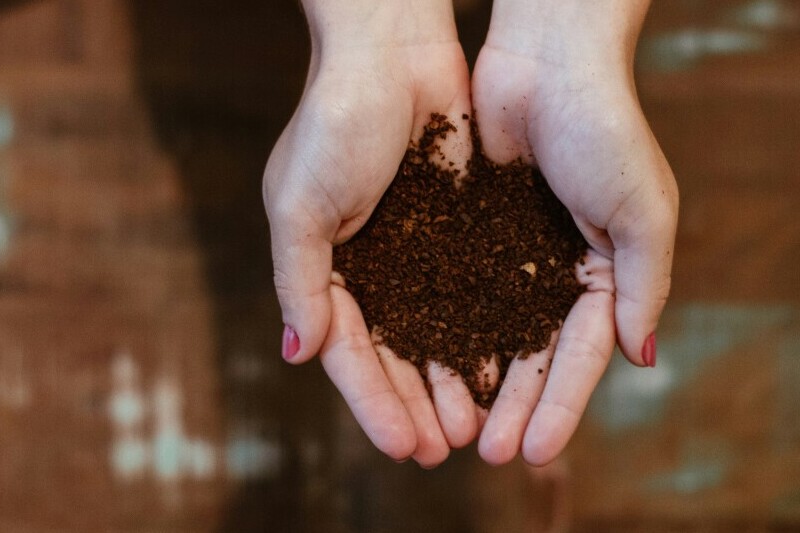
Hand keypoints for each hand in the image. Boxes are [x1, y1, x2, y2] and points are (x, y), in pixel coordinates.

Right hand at [263, 0, 479, 466]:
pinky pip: (471, 293)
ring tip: (477, 425)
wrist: (394, 53)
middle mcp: (371, 268)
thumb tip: (298, 353)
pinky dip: (482, 331)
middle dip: (417, 404)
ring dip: (452, 380)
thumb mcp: (299, 204)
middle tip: (445, 449)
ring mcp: (416, 253)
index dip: (374, 402)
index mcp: (325, 267)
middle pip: (395, 354)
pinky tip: (501, 367)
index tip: (402, 446)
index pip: (349, 351)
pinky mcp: (458, 231)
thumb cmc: (335, 120)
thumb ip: (301, 280)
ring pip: (436, 333)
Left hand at [471, 0, 677, 465]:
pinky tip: (429, 366)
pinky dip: (448, 328)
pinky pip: (460, 289)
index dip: (562, 404)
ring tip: (456, 428)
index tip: (538, 450)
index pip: (584, 354)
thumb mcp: (642, 213)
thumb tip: (645, 357)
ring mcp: (514, 251)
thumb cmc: (606, 128)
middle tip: (491, 454)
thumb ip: (643, 286)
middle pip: (535, 354)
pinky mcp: (473, 228)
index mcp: (608, 271)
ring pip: (493, 331)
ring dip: (478, 381)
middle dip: (515, 405)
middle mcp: (559, 269)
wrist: (547, 58)